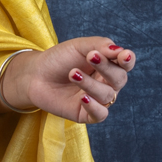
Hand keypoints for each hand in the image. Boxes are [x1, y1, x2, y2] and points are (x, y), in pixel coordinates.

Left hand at [1, 37, 136, 123]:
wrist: (35, 75)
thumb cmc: (59, 59)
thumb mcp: (79, 46)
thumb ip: (101, 46)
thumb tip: (121, 51)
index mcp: (108, 65)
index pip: (125, 64)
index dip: (127, 60)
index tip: (123, 56)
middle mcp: (106, 83)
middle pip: (119, 79)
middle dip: (106, 67)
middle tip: (90, 56)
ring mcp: (97, 99)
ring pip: (107, 95)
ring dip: (91, 83)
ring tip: (72, 73)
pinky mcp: (85, 114)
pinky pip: (100, 115)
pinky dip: (94, 107)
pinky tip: (82, 98)